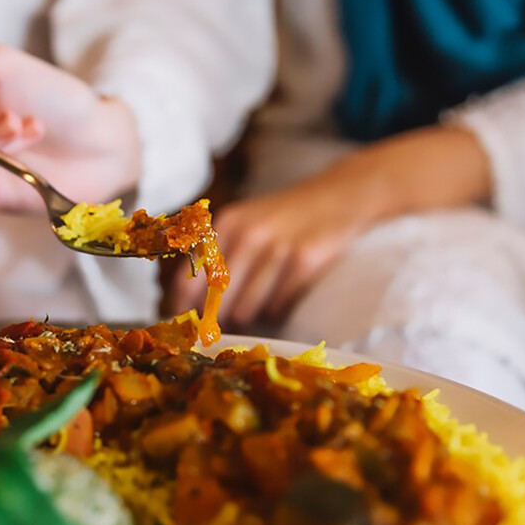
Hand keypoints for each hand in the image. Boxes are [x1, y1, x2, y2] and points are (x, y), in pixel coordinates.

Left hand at [169, 126, 491, 327]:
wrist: (340, 194)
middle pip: (215, 301)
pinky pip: (278, 307)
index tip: (186, 329)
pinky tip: (283, 297)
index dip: (184, 311)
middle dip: (217, 319)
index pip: (188, 280)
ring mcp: (278, 246)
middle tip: (224, 326)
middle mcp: (249, 233)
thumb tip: (183, 306)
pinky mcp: (307, 260)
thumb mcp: (244, 223)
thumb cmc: (284, 218)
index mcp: (226, 223)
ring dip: (250, 316)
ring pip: (245, 309)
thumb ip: (214, 257)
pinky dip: (277, 311)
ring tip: (259, 306)